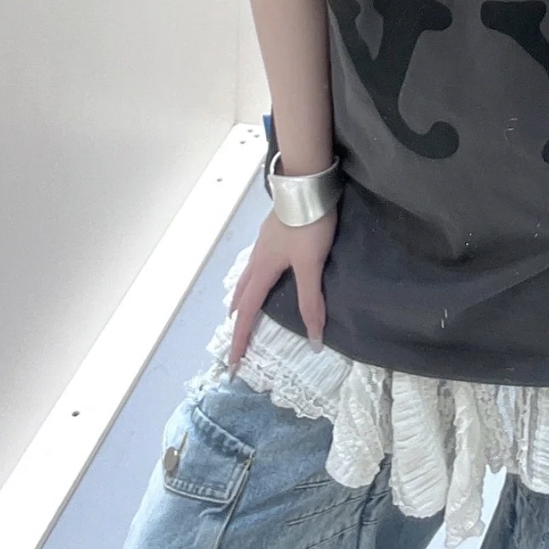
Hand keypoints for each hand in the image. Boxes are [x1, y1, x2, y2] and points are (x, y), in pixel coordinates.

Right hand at [227, 206, 336, 370]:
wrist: (307, 185)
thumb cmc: (308, 225)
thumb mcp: (311, 265)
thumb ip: (311, 300)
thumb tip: (314, 339)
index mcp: (263, 269)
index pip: (248, 312)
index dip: (241, 339)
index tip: (233, 364)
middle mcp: (258, 258)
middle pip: (241, 294)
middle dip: (238, 318)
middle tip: (237, 336)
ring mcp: (264, 243)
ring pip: (247, 277)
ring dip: (243, 297)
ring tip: (243, 308)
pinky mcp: (273, 232)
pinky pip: (257, 264)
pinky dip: (254, 278)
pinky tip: (265, 272)